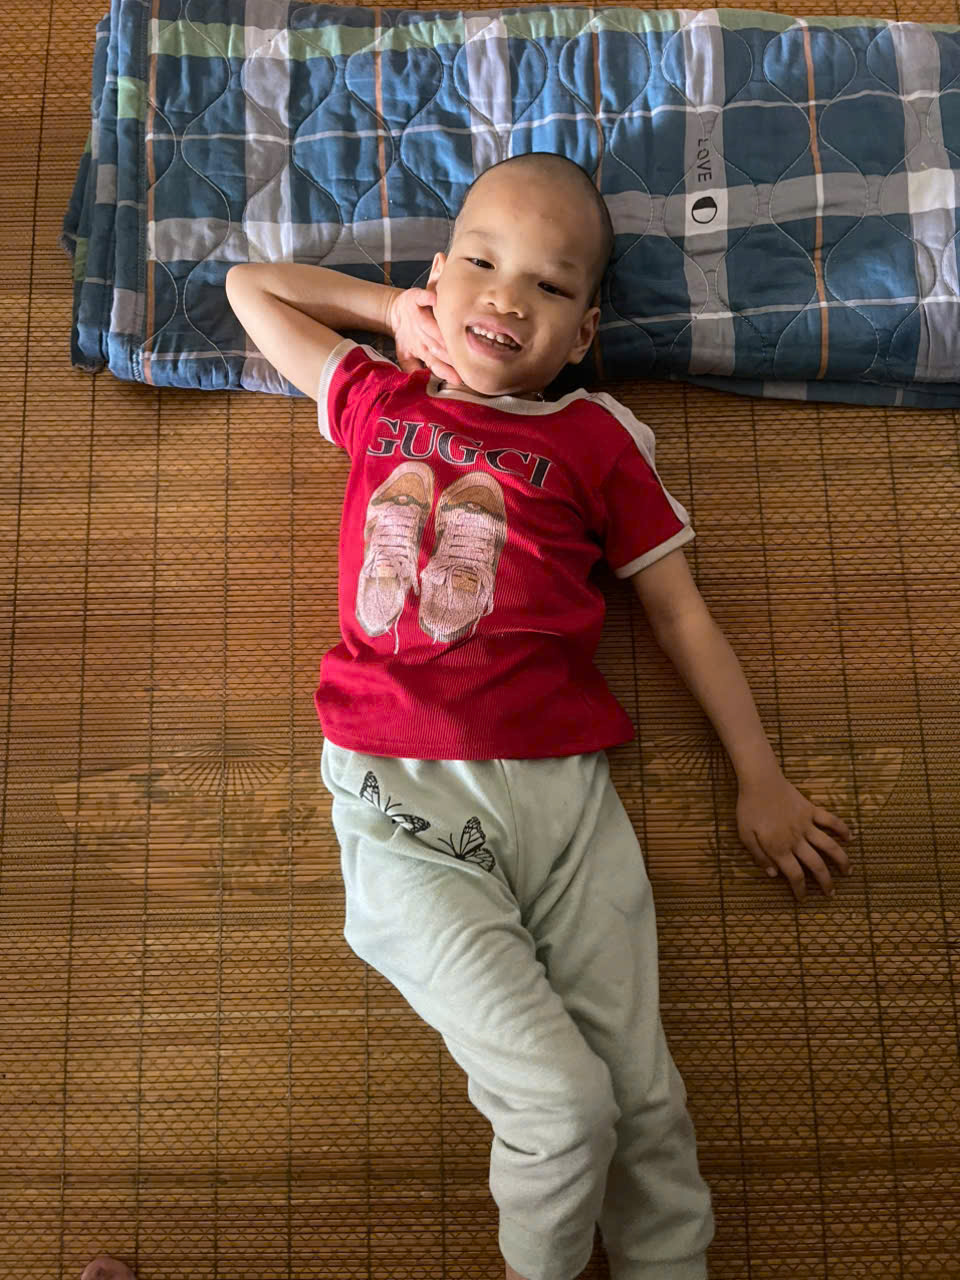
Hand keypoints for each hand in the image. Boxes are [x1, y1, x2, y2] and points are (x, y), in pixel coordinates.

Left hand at [389, 287, 462, 385]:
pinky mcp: (415, 298)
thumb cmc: (407, 334)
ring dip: (439, 333)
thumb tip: (428, 389)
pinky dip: (428, 297)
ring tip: (453, 339)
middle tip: (464, 361)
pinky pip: (422, 298)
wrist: (394, 310)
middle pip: (436, 347)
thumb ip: (416, 371)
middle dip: (449, 355)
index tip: (459, 380)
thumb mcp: (407, 356)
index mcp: (421, 349)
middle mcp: (420, 335)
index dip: (446, 372)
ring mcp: (418, 316)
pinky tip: (436, 300)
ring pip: (430, 326)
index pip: (434, 363)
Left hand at [736, 771, 852, 900]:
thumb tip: (773, 875)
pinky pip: (831, 821)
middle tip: (831, 893)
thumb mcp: (745, 836)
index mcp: (779, 848)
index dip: (800, 890)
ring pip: (829, 846)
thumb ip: (759, 856)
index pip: (794, 875)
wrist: (760, 781)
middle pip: (816, 865)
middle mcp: (796, 840)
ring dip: (841, 860)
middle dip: (825, 882)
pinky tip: (850, 837)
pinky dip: (842, 829)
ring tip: (847, 871)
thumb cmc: (749, 809)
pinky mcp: (811, 810)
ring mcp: (806, 825)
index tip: (803, 898)